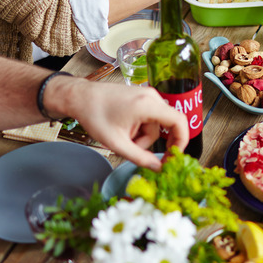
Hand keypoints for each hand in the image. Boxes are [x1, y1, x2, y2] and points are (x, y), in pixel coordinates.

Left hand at [68, 82, 188, 170]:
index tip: (174, 155)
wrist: (80, 97)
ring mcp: (147, 95)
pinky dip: (139, 127)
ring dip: (141, 136)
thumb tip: (158, 168)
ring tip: (121, 137)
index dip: (181, 140)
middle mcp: (151, 97)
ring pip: (154, 124)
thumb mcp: (117, 143)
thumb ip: (140, 158)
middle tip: (130, 149)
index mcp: (148, 105)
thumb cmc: (95, 116)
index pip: (179, 122)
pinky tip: (123, 129)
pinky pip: (148, 117)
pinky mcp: (141, 97)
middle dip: (148, 141)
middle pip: (163, 127)